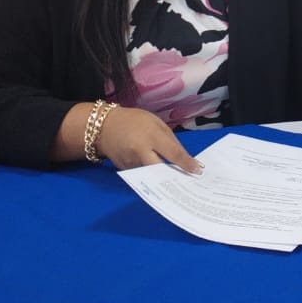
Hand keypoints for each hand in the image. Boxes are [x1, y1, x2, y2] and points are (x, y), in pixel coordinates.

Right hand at [54, 104, 200, 172]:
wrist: (104, 127)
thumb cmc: (134, 121)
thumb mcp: (155, 122)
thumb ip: (169, 139)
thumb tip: (184, 157)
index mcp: (151, 135)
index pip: (172, 153)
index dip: (186, 163)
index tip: (197, 171)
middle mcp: (141, 151)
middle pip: (162, 169)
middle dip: (176, 176)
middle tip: (188, 181)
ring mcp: (132, 163)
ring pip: (153, 174)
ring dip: (165, 177)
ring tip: (178, 179)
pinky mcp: (126, 171)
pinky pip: (144, 175)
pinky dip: (153, 175)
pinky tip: (160, 176)